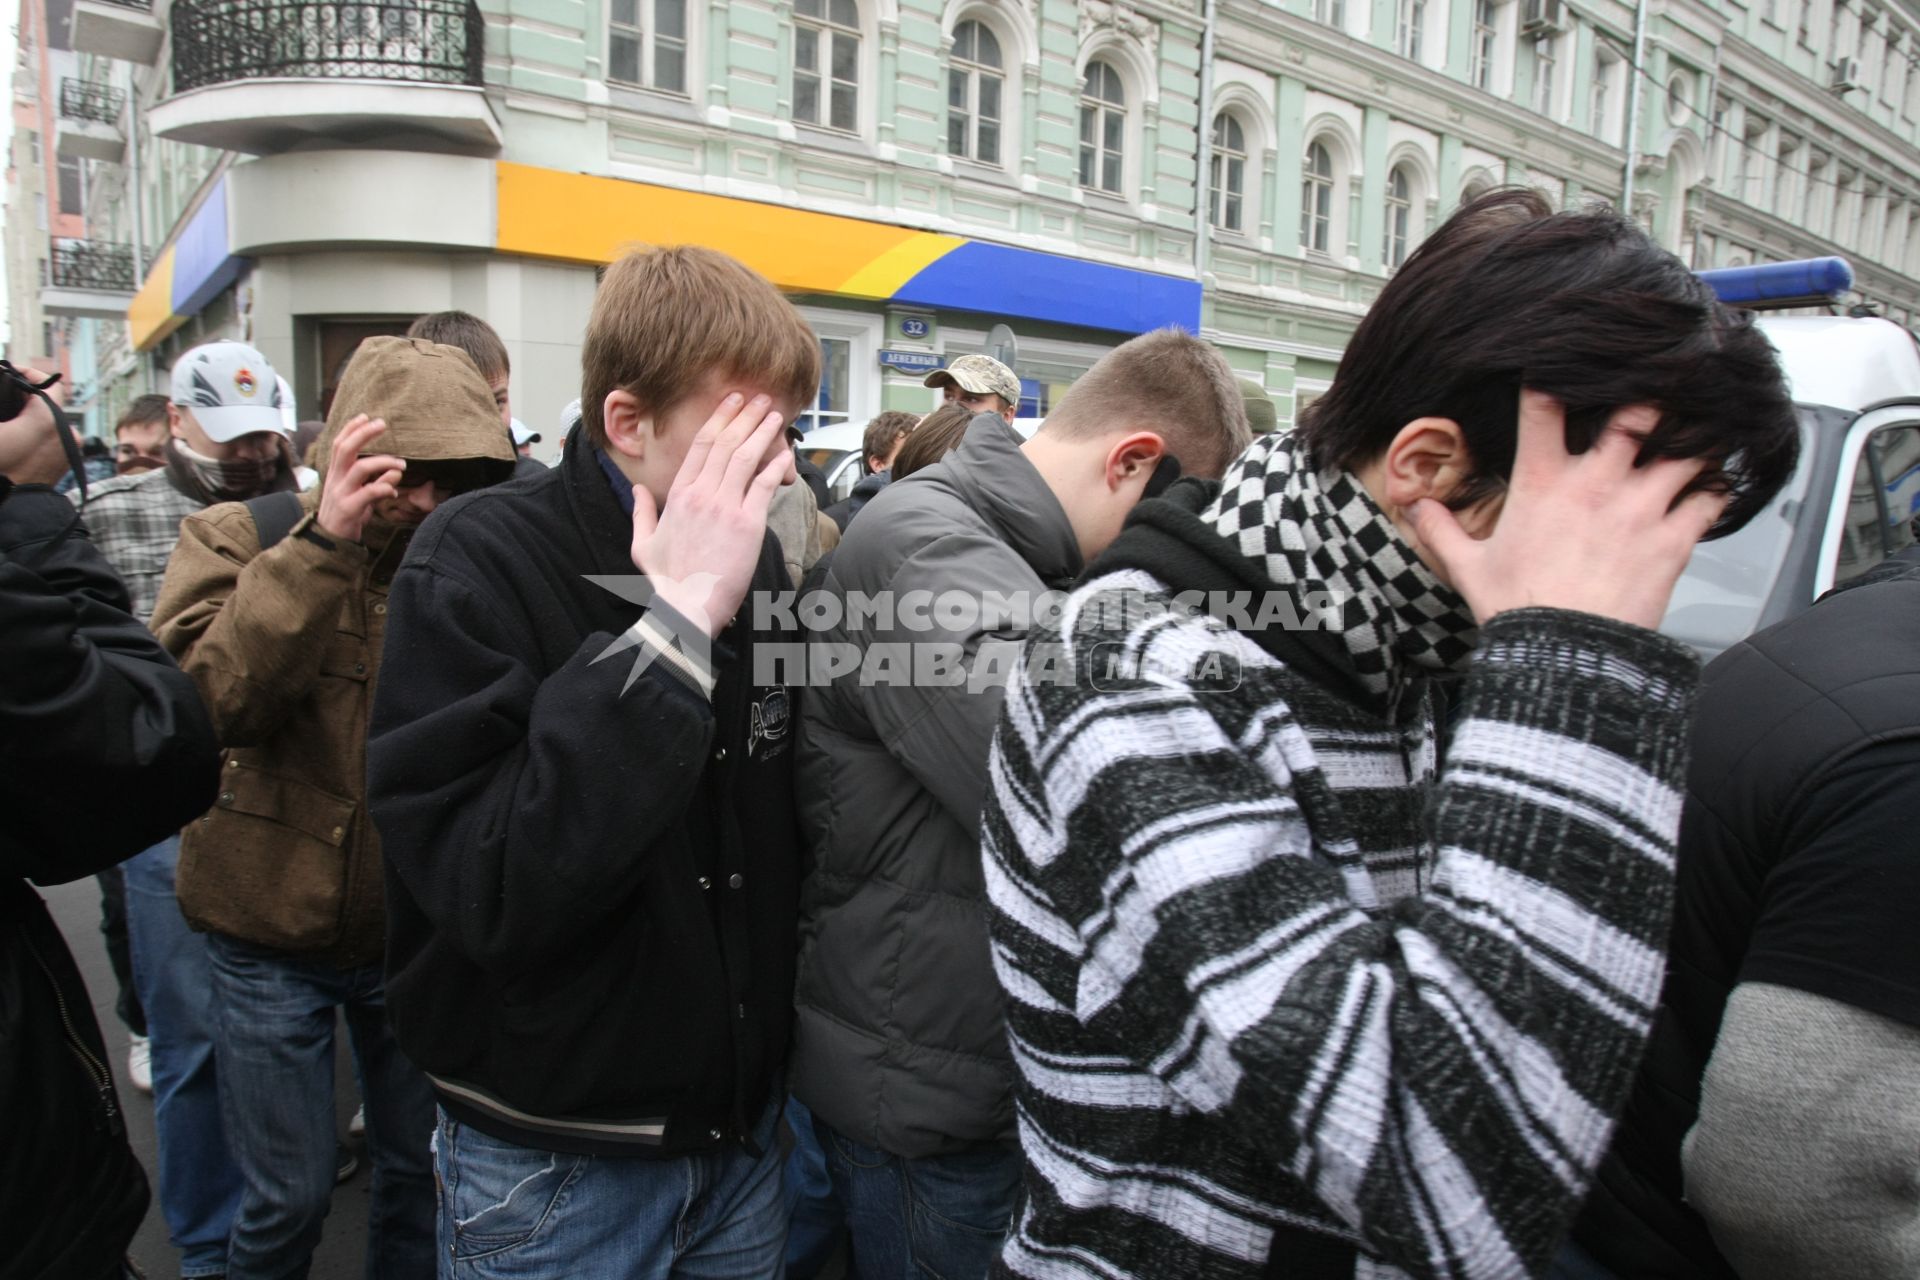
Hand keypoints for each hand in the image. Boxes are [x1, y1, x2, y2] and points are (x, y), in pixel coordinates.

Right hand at [315, 415, 403, 543]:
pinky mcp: (348, 509)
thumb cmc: (348, 515)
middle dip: (363, 433)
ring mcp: (340, 493)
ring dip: (383, 462)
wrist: (329, 542)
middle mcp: (336, 479)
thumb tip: (396, 471)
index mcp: (336, 473)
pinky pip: (367, 493)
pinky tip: (393, 491)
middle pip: (345, 449)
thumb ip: (377, 481)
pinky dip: (383, 488)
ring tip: (402, 463)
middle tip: (382, 423)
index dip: (351, 429)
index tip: (366, 416)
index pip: (339, 444)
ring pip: (359, 468)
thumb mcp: (361, 495)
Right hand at [629, 393, 792, 637]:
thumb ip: (641, 511)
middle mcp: (702, 494)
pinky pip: (764, 485)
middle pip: (726, 443)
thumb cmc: (666, 581)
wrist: (686, 607)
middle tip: (760, 397)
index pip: (701, 446)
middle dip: (745, 416)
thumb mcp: (642, 543)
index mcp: (678, 494)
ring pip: (746, 457)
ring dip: (762, 431)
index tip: (732, 403)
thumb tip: (638, 490)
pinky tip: (785, 452)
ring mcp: (725, 507)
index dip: (719, 419)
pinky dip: (775, 465)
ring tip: (775, 414)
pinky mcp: (748, 524)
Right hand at [1410, 392, 1727, 630]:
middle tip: (1656, 400)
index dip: (1557, 379)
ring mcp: (1640, 508)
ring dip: (1695, 444)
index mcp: (1542, 482)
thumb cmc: (1519, 611)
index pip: (1545, 406)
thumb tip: (1415, 508)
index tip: (1568, 373)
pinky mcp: (1673, 539)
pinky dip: (1716, 489)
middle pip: (1638, 411)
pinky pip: (1712, 497)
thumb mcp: (1469, 567)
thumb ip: (1442, 529)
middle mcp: (1596, 484)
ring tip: (1698, 441)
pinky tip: (1713, 489)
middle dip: (1651, 401)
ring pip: (1687, 449)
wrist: (1564, 657)